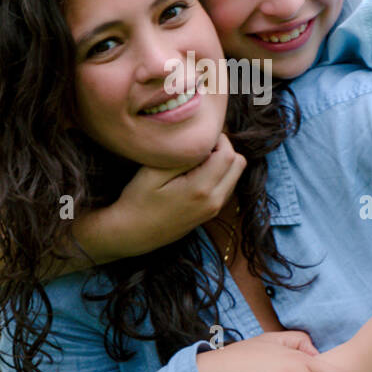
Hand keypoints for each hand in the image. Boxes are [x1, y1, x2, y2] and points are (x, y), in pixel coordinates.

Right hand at [107, 134, 245, 257]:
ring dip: (222, 163)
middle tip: (200, 147)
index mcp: (200, 189)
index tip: (199, 137)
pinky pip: (226, 188)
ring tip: (196, 161)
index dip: (219, 139)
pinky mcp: (210, 214)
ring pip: (235, 176)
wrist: (131, 234)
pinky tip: (195, 175)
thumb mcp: (153, 173)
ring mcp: (213, 210)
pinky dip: (219, 176)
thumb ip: (182, 157)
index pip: (228, 155)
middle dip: (224, 149)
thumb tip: (203, 144)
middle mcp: (213, 201)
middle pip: (239, 164)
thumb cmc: (137, 201)